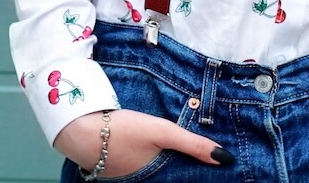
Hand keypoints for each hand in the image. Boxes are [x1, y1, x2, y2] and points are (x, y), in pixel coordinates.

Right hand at [53, 109, 229, 177]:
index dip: (202, 175)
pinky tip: (160, 153)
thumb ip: (193, 145)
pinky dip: (157, 164)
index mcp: (158, 181)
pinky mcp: (121, 172)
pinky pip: (147, 171)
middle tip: (208, 161)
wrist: (81, 130)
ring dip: (173, 167)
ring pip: (161, 175)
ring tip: (189, 156)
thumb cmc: (123, 132)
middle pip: (174, 178)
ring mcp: (132, 180)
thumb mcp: (161, 132)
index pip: (187, 181)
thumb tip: (226, 158)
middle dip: (189, 170)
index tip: (222, 169)